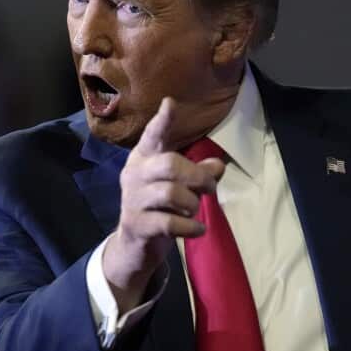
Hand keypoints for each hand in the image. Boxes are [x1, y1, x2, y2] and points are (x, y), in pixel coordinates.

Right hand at [101, 97, 225, 309]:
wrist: (133, 246)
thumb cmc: (159, 208)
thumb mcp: (179, 187)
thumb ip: (198, 173)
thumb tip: (218, 165)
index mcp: (144, 158)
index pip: (152, 135)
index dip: (162, 121)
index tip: (170, 103)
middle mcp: (134, 174)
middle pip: (169, 163)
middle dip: (197, 175)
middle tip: (210, 188)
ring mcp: (132, 200)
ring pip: (170, 193)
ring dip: (193, 202)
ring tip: (195, 210)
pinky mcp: (137, 225)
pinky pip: (169, 222)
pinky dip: (190, 226)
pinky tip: (198, 229)